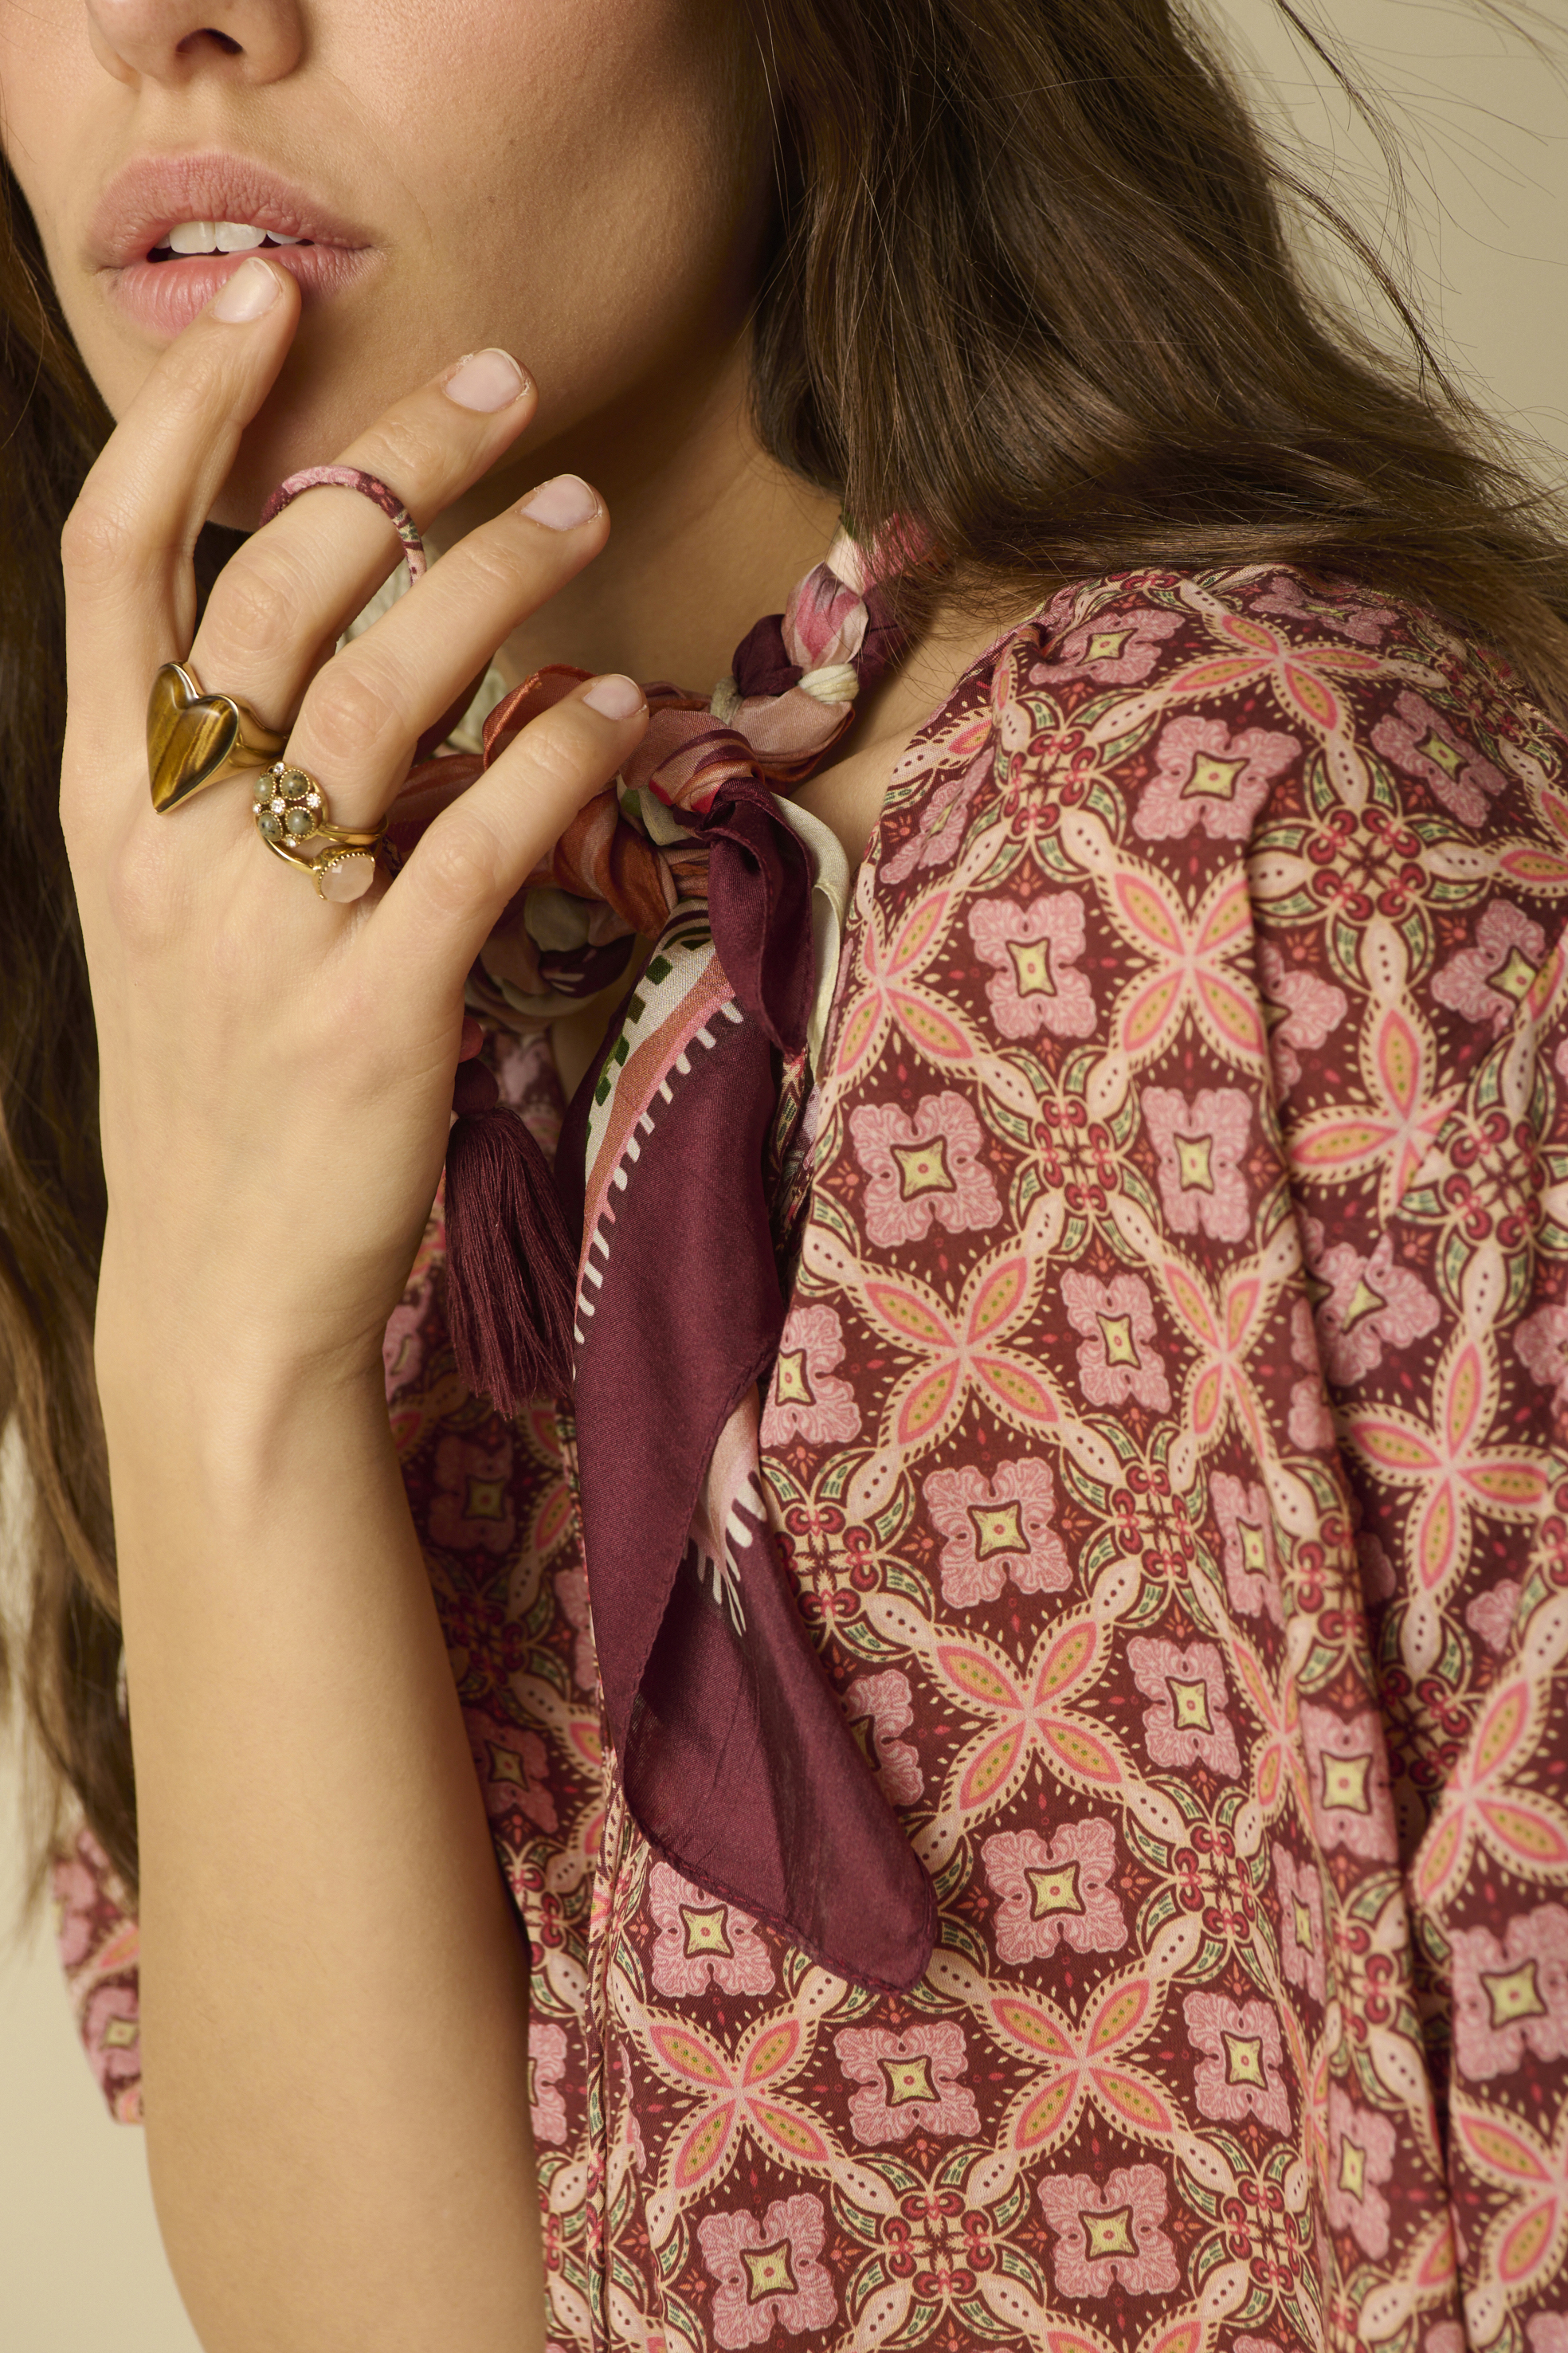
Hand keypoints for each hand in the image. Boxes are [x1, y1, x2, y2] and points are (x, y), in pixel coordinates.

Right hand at [61, 257, 646, 1404]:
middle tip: (506, 394)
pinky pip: (481, 841)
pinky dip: (558, 756)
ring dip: (497, 580)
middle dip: (394, 466)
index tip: (273, 307)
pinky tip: (619, 709)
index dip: (188, 417)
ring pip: (385, 695)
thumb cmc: (215, 1089)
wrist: (223, 1292)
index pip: (113, 558)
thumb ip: (234, 779)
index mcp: (103, 802)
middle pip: (275, 592)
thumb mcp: (176, 918)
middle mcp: (170, 843)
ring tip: (581, 511)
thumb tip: (382, 647)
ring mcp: (266, 926)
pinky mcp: (373, 1009)